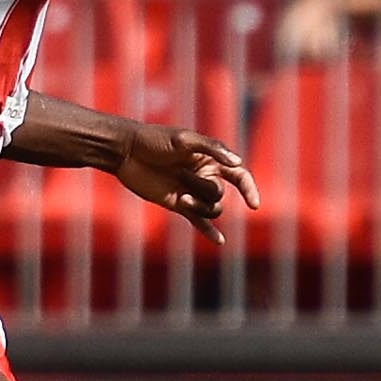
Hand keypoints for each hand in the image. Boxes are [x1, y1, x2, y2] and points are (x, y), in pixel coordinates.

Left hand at [111, 122, 258, 236]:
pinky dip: (209, 230)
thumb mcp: (184, 139)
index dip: (249, 189)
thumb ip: (211, 149)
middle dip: (204, 188)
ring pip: (210, 209)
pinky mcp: (178, 204)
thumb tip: (237, 163)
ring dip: (200, 208)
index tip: (253, 204)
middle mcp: (204, 175)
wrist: (127, 151)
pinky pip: (198, 221)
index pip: (239, 175)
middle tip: (181, 175)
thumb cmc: (155, 139)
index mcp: (210, 158)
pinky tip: (220, 241)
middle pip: (219, 193)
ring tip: (182, 200)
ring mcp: (192, 191)